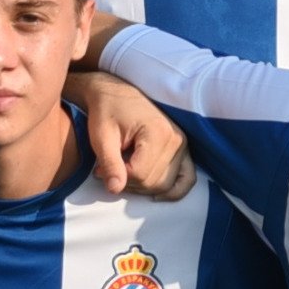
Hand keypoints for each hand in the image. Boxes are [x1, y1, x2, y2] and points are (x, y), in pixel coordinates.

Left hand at [78, 70, 191, 198]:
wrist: (116, 93)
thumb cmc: (106, 111)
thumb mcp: (101, 136)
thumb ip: (109, 163)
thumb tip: (115, 189)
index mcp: (158, 133)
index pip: (141, 174)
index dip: (119, 176)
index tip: (101, 168)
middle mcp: (176, 140)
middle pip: (155, 182)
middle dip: (130, 183)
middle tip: (110, 171)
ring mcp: (183, 145)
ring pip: (167, 184)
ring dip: (143, 186)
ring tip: (126, 174)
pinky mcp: (183, 149)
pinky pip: (187, 178)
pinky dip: (174, 191)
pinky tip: (157, 195)